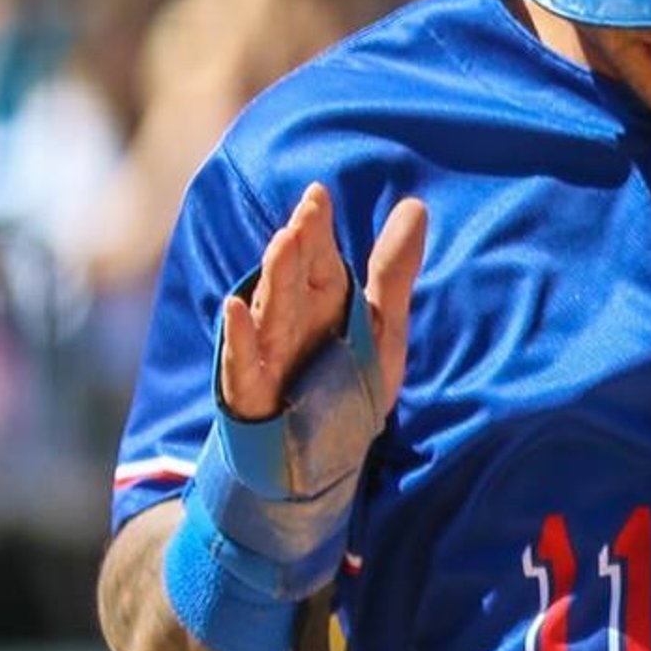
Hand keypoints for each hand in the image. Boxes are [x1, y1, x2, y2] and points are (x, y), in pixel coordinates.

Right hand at [218, 184, 427, 423]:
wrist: (322, 456)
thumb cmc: (346, 383)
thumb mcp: (383, 328)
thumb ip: (393, 271)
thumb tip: (415, 204)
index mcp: (323, 299)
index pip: (320, 257)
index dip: (318, 227)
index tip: (318, 194)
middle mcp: (293, 319)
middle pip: (296, 276)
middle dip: (300, 245)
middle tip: (307, 212)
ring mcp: (269, 352)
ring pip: (273, 309)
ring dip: (276, 277)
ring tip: (283, 242)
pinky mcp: (252, 389)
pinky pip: (245, 360)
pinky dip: (241, 336)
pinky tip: (235, 307)